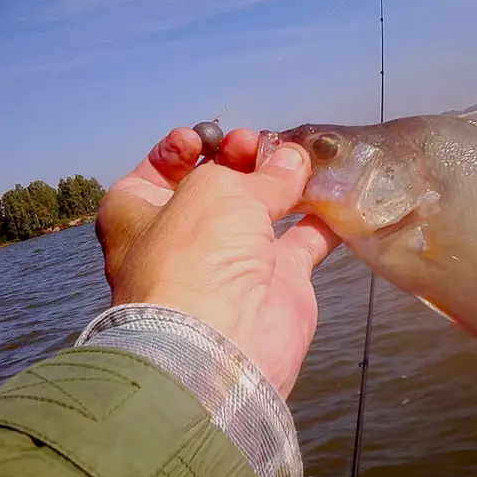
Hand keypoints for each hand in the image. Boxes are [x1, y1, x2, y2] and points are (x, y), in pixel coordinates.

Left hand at [95, 126, 340, 398]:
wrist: (223, 340)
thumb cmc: (196, 252)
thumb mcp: (218, 190)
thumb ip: (261, 173)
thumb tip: (293, 158)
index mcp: (140, 213)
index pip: (159, 169)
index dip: (185, 147)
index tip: (211, 136)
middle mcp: (184, 237)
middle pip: (216, 186)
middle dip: (241, 159)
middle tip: (261, 144)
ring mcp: (232, 261)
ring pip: (262, 211)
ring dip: (282, 184)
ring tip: (303, 159)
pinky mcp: (278, 280)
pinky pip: (303, 239)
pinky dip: (320, 217)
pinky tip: (336, 191)